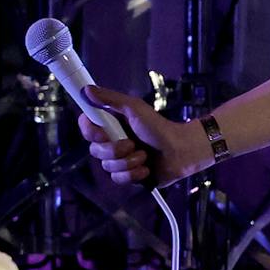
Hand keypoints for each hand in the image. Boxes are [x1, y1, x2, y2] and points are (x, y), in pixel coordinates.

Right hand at [78, 85, 203, 187]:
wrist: (182, 150)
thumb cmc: (160, 127)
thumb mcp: (135, 109)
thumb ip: (111, 99)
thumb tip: (87, 89)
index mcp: (112, 126)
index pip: (87, 129)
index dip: (91, 132)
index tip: (103, 132)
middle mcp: (113, 143)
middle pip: (95, 151)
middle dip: (114, 150)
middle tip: (132, 144)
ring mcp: (121, 160)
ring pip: (107, 167)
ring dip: (128, 162)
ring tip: (145, 155)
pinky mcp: (129, 175)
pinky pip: (119, 179)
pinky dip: (134, 174)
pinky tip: (147, 168)